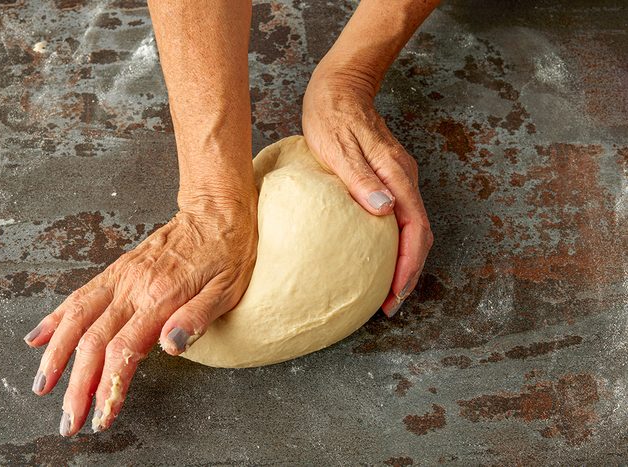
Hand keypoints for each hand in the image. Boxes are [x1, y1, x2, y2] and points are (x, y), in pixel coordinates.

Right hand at [24, 195, 256, 434]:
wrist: (215, 211)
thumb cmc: (227, 252)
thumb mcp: (227, 289)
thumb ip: (198, 317)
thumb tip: (172, 346)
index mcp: (161, 297)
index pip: (124, 350)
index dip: (110, 386)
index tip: (101, 415)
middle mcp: (133, 287)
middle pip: (93, 342)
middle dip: (77, 386)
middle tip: (69, 420)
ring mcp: (121, 277)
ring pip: (76, 318)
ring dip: (55, 355)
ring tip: (42, 385)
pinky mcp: (117, 270)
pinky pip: (80, 295)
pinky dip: (56, 318)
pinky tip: (39, 337)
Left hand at [302, 63, 432, 316]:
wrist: (340, 88)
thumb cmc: (333, 117)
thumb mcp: (338, 148)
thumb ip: (361, 179)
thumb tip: (385, 211)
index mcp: (396, 175)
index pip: (415, 230)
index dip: (408, 267)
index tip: (395, 295)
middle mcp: (404, 179)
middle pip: (419, 235)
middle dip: (409, 273)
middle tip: (390, 304)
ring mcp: (399, 179)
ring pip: (412, 228)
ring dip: (403, 261)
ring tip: (386, 289)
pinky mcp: (389, 178)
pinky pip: (400, 218)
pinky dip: (395, 244)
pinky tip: (378, 256)